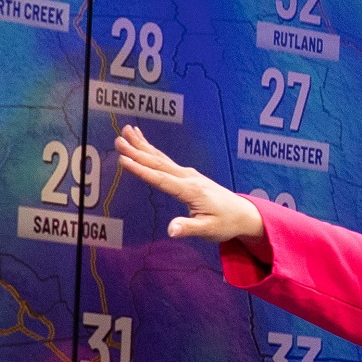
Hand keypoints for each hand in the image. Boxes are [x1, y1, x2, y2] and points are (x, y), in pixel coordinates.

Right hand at [113, 123, 262, 247]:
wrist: (243, 214)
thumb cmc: (225, 223)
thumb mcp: (208, 230)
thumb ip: (189, 228)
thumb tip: (171, 230)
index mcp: (191, 190)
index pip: (161, 179)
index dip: (141, 170)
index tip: (123, 160)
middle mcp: (188, 178)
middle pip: (158, 163)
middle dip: (137, 151)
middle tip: (118, 139)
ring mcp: (188, 174)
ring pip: (161, 158)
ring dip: (142, 145)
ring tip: (126, 131)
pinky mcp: (187, 175)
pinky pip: (165, 160)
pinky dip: (152, 149)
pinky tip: (141, 140)